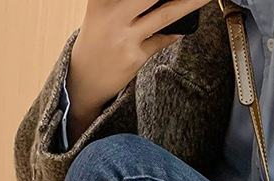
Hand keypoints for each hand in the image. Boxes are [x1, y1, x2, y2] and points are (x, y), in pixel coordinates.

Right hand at [67, 1, 210, 141]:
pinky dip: (174, 33)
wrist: (83, 81)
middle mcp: (112, 15)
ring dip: (190, 2)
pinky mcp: (134, 57)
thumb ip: (124, 1)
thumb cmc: (97, 40)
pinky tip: (181, 29)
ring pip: (165, 14)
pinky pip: (162, 40)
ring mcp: (124, 37)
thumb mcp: (101, 11)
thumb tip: (162, 0)